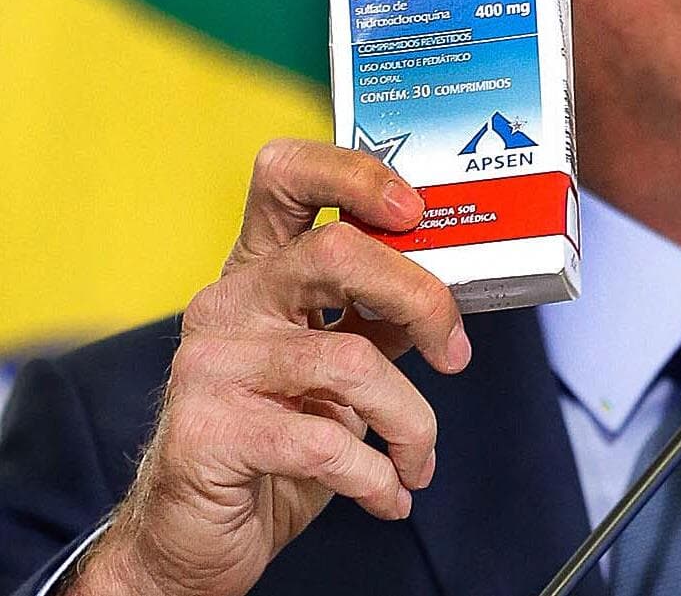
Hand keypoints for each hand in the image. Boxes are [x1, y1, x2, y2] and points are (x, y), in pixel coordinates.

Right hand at [72, 140, 469, 595]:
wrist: (195, 537)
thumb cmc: (276, 439)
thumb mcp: (334, 364)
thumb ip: (379, 315)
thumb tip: (454, 287)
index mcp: (260, 270)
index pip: (286, 175)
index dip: (356, 174)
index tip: (416, 211)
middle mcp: (229, 302)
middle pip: (336, 250)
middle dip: (421, 298)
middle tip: (454, 351)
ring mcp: (212, 363)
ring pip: (351, 360)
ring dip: (411, 419)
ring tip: (419, 456)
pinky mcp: (208, 431)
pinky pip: (328, 441)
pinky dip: (378, 475)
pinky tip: (389, 493)